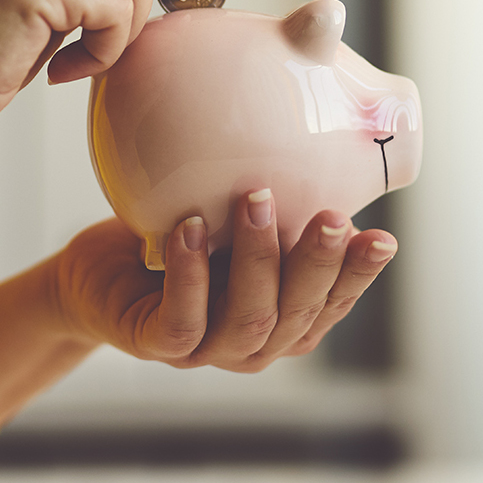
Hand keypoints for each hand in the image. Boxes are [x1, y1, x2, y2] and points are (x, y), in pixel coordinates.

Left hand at [49, 192, 397, 371]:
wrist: (99, 276)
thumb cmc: (178, 242)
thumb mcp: (233, 220)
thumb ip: (276, 205)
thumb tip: (317, 132)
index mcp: (285, 319)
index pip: (332, 303)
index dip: (359, 276)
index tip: (383, 238)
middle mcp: (254, 343)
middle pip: (297, 315)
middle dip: (318, 265)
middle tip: (332, 216)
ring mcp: (207, 350)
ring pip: (248, 320)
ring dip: (257, 260)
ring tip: (255, 200)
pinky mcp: (157, 345)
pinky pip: (181, 321)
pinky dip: (190, 275)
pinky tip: (191, 229)